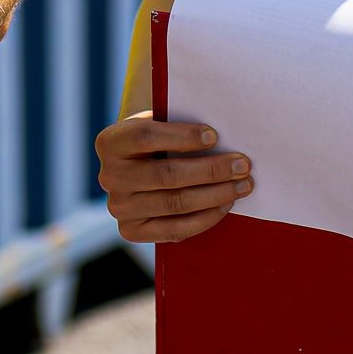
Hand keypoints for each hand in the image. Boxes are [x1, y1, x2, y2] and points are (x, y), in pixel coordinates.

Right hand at [97, 113, 249, 243]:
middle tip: (243, 165)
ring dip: (215, 194)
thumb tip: (218, 136)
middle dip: (211, 170)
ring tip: (242, 185)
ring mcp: (119, 207)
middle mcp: (109, 177)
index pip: (145, 136)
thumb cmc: (156, 141)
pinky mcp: (132, 231)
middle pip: (166, 175)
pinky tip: (225, 205)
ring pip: (175, 203)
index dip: (182, 136)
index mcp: (111, 142)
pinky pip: (175, 229)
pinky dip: (205, 218)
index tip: (214, 136)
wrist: (136, 170)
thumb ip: (177, 122)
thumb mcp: (157, 123)